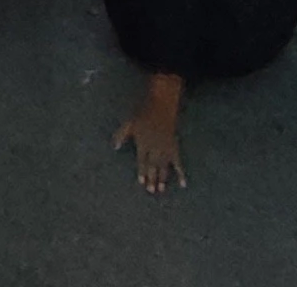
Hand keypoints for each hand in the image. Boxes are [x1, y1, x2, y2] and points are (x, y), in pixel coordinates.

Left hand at [115, 76, 183, 192]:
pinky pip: (178, 163)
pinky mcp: (174, 146)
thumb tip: (115, 147)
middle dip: (152, 178)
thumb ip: (121, 135)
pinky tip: (182, 183)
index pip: (142, 161)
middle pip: (153, 166)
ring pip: (164, 166)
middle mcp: (154, 147)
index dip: (142, 172)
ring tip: (161, 190)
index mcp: (143, 143)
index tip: (141, 182)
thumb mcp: (129, 123)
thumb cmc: (143, 112)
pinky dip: (181, 173)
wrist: (161, 104)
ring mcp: (165, 148)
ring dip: (163, 178)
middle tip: (152, 191)